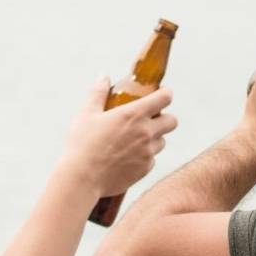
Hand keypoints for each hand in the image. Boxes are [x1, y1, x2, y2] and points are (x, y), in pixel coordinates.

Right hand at [60, 78, 177, 195]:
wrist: (82, 178)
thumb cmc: (82, 144)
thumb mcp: (87, 114)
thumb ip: (98, 93)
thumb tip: (103, 77)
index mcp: (134, 114)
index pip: (165, 98)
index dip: (166, 94)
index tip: (162, 94)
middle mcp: (146, 132)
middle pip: (173, 121)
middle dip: (165, 118)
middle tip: (150, 119)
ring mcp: (148, 152)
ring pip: (163, 141)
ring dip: (154, 138)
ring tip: (135, 140)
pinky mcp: (146, 168)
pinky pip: (152, 159)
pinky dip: (145, 156)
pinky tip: (128, 157)